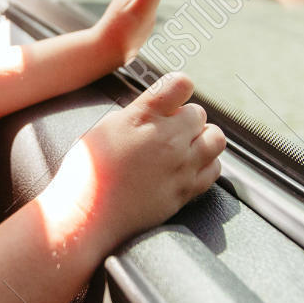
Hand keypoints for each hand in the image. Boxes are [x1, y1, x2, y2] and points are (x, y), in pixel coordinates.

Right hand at [38, 72, 223, 250]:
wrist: (87, 217)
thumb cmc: (87, 174)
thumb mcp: (104, 128)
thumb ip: (137, 113)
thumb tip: (158, 107)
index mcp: (144, 118)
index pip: (181, 84)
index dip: (177, 88)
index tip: (170, 97)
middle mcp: (168, 139)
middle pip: (198, 113)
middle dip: (185, 117)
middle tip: (167, 128)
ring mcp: (181, 167)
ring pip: (216, 139)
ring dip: (203, 137)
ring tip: (184, 145)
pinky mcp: (186, 191)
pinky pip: (214, 169)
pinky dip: (207, 163)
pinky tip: (189, 166)